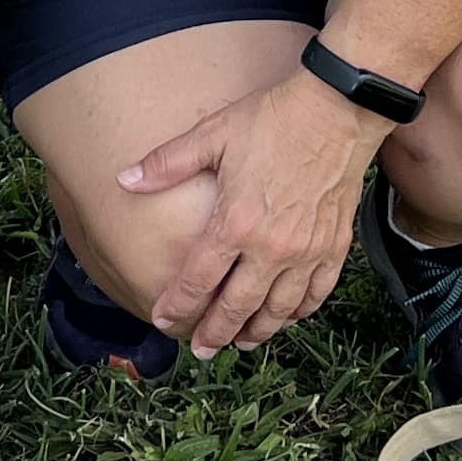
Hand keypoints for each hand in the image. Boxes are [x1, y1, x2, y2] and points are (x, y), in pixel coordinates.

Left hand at [123, 66, 391, 356]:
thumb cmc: (273, 119)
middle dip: (216, 333)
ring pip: (278, 309)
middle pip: (237, 306)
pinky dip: (299, 311)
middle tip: (201, 350)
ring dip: (257, 331)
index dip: (179, 305)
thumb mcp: (213, 134)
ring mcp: (306, 251)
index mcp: (235, 223)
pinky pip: (315, 293)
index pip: (199, 280)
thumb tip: (124, 179)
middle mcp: (271, 247)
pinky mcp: (334, 246)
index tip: (164, 319)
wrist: (336, 110)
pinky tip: (287, 316)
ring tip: (241, 343)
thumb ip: (166, 164)